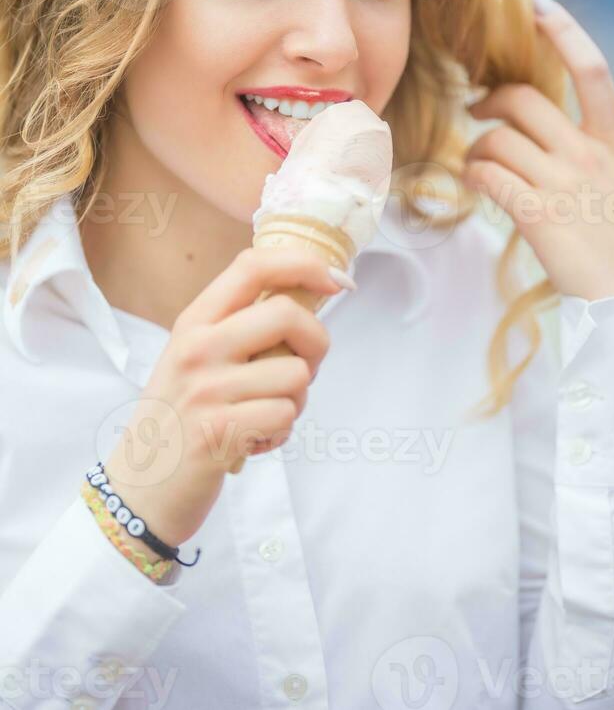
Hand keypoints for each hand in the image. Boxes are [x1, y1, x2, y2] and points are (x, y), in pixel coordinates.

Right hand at [104, 247, 342, 547]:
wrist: (140, 487)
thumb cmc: (181, 417)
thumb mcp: (196, 357)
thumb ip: (240, 326)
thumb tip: (308, 296)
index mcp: (194, 321)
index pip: (253, 266)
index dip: (304, 264)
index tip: (336, 279)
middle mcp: (198, 347)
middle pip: (287, 313)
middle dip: (315, 342)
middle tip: (301, 370)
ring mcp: (207, 389)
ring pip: (296, 374)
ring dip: (295, 400)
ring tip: (263, 415)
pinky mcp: (220, 432)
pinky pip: (285, 415)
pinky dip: (281, 432)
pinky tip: (253, 440)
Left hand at [461, 0, 613, 300]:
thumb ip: (596, 158)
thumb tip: (556, 142)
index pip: (591, 70)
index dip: (562, 30)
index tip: (535, 5)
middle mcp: (589, 155)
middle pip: (523, 98)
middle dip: (489, 99)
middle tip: (476, 111)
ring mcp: (564, 183)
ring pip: (496, 137)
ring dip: (476, 146)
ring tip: (478, 163)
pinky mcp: (537, 214)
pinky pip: (487, 174)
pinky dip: (472, 173)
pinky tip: (475, 183)